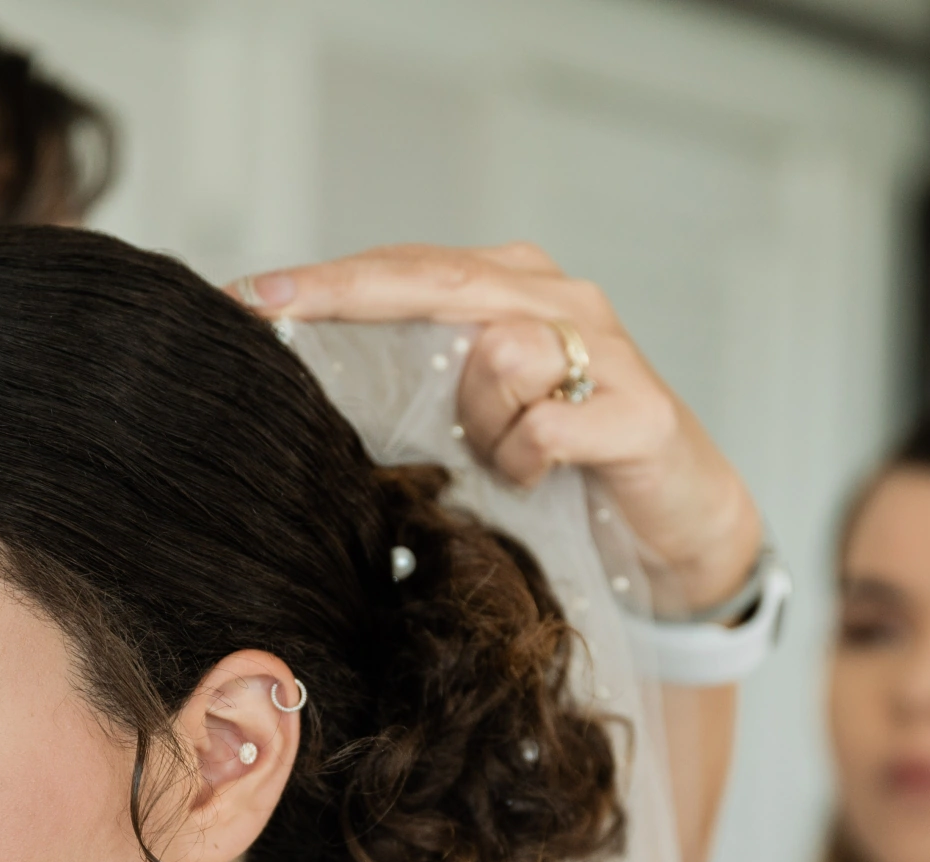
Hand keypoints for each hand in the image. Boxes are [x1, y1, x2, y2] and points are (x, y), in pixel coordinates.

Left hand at [231, 243, 762, 610]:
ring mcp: (607, 352)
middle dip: (348, 295)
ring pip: (496, 354)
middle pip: (439, 280)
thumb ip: (426, 378)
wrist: (683, 525)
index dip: (328, 281)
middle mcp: (562, 300)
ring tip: (505, 458)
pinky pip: (545, 429)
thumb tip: (316, 375)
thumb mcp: (484, 413)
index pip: (408, 267)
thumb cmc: (572, 469)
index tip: (246, 296)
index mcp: (517, 287)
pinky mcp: (640, 412)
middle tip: (272, 312)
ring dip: (482, 424)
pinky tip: (542, 478)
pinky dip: (529, 462)